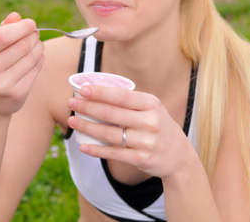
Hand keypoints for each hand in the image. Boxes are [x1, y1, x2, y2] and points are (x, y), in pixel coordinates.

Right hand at [0, 12, 44, 116]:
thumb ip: (2, 30)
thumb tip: (16, 16)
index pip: (3, 36)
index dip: (21, 27)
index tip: (31, 23)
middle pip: (20, 46)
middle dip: (32, 36)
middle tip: (35, 34)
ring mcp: (1, 85)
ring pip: (31, 57)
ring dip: (39, 47)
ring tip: (37, 44)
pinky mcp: (17, 94)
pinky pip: (36, 69)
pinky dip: (40, 60)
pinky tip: (36, 58)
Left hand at [67, 85, 195, 178]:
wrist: (179, 157)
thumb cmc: (158, 126)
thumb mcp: (152, 109)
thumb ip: (131, 102)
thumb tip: (97, 91)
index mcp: (152, 104)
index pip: (121, 96)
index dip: (100, 92)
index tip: (83, 89)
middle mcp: (150, 122)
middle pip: (112, 113)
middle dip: (88, 107)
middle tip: (71, 102)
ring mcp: (146, 141)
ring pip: (109, 134)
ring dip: (87, 127)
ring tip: (72, 121)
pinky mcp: (141, 159)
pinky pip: (113, 153)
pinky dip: (96, 150)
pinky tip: (83, 146)